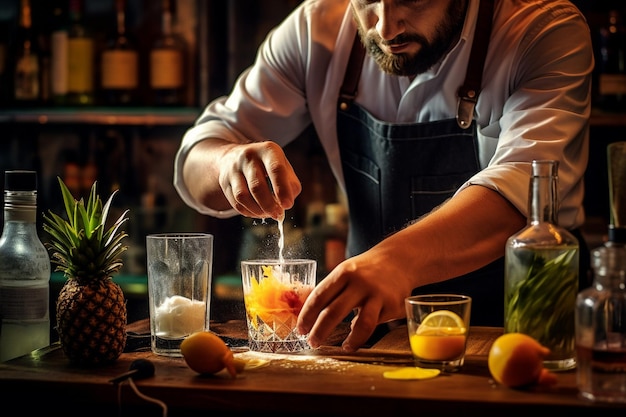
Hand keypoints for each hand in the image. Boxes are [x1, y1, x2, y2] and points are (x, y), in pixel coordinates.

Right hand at [218, 141, 301, 219]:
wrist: (237, 156)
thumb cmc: (267, 164)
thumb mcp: (283, 166)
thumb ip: (291, 184)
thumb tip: (287, 203)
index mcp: (268, 150)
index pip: (276, 169)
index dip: (282, 189)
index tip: (287, 205)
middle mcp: (248, 156)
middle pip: (257, 186)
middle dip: (269, 205)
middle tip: (278, 214)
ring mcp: (234, 169)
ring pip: (243, 196)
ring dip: (257, 211)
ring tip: (268, 214)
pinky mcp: (224, 181)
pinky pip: (235, 203)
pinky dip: (248, 212)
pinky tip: (258, 213)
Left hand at [297, 245, 414, 351]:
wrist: (400, 259)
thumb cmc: (366, 270)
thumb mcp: (346, 271)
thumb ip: (331, 291)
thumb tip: (309, 314)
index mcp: (343, 273)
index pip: (319, 296)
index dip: (307, 315)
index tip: (300, 329)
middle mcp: (360, 283)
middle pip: (335, 312)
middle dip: (320, 331)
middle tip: (313, 342)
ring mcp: (377, 294)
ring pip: (362, 324)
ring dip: (351, 340)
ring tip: (344, 348)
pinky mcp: (392, 305)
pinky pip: (376, 324)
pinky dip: (365, 333)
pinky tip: (358, 337)